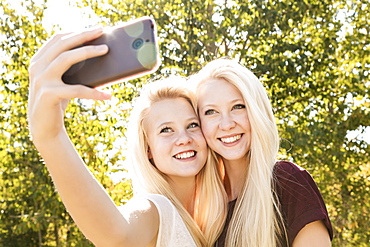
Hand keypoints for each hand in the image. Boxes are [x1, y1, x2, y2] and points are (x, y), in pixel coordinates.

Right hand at [28, 27, 110, 144]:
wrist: (44, 127)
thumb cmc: (58, 101)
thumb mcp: (63, 81)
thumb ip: (71, 69)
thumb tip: (101, 56)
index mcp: (39, 61)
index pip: (57, 39)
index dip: (76, 32)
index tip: (95, 29)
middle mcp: (37, 67)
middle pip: (62, 44)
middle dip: (84, 36)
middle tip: (102, 32)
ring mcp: (42, 80)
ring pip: (66, 59)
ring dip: (88, 52)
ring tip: (106, 50)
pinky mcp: (49, 95)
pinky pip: (76, 89)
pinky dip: (94, 92)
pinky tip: (108, 96)